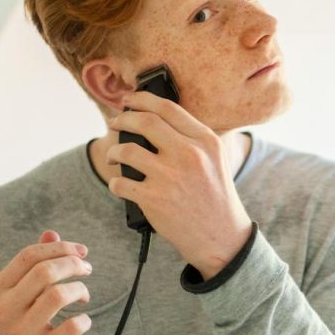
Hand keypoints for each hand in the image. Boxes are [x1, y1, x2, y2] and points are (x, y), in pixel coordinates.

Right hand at [0, 230, 91, 334]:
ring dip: (80, 289)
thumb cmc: (8, 328)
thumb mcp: (9, 297)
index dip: (60, 247)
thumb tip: (52, 233)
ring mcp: (21, 333)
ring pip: (59, 295)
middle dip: (73, 264)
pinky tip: (82, 321)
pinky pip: (72, 327)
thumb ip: (29, 266)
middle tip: (86, 269)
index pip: (29, 255)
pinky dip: (84, 320)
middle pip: (45, 271)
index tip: (80, 250)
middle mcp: (5, 310)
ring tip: (83, 296)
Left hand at [105, 91, 252, 278]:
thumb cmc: (215, 195)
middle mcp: (189, 154)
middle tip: (114, 122)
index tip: (128, 99)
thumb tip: (155, 117)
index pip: (168, 108)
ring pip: (126, 150)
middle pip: (144, 122)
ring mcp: (170, 176)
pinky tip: (120, 184)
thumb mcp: (215, 158)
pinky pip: (120, 183)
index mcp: (205, 140)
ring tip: (113, 155)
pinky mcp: (154, 199)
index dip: (142, 99)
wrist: (221, 236)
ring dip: (113, 151)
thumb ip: (192, 137)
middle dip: (122, 118)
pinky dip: (115, 182)